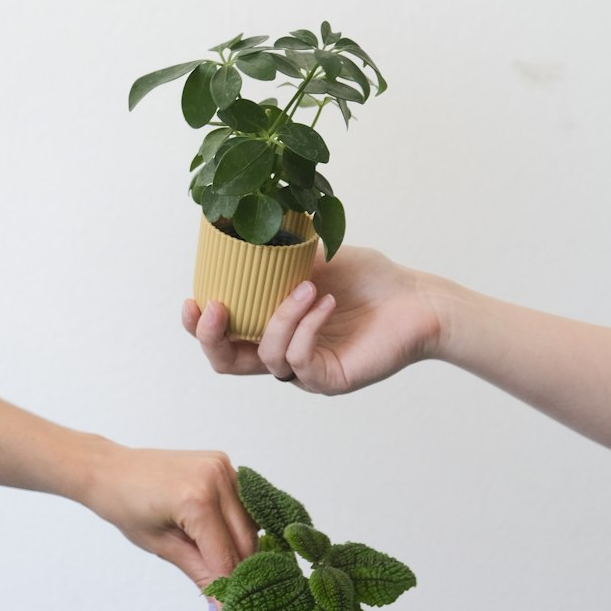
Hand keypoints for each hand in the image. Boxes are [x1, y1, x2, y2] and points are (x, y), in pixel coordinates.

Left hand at [80, 442, 257, 590]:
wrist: (112, 470)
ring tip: (212, 557)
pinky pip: (241, 501)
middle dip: (238, 568)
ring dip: (239, 544)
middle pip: (245, 538)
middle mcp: (216, 477)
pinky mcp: (222, 461)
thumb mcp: (163, 547)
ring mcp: (221, 465)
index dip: (229, 587)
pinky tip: (215, 532)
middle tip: (225, 591)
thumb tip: (223, 607)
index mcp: (197, 500)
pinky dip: (235, 521)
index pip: (226, 556)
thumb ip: (201, 575)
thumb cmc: (127, 507)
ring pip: (248, 520)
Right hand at [182, 246, 441, 394]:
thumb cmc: (369, 279)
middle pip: (227, 362)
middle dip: (210, 337)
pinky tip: (326, 301)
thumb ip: (279, 257)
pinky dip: (306, 326)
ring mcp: (305, 370)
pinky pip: (298, 360)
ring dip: (280, 317)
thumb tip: (245, 231)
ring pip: (266, 356)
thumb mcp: (314, 259)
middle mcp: (283, 351)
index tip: (194, 297)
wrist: (416, 298)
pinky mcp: (328, 379)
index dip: (199, 325)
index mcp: (273, 326)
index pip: (223, 336)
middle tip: (214, 306)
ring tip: (309, 287)